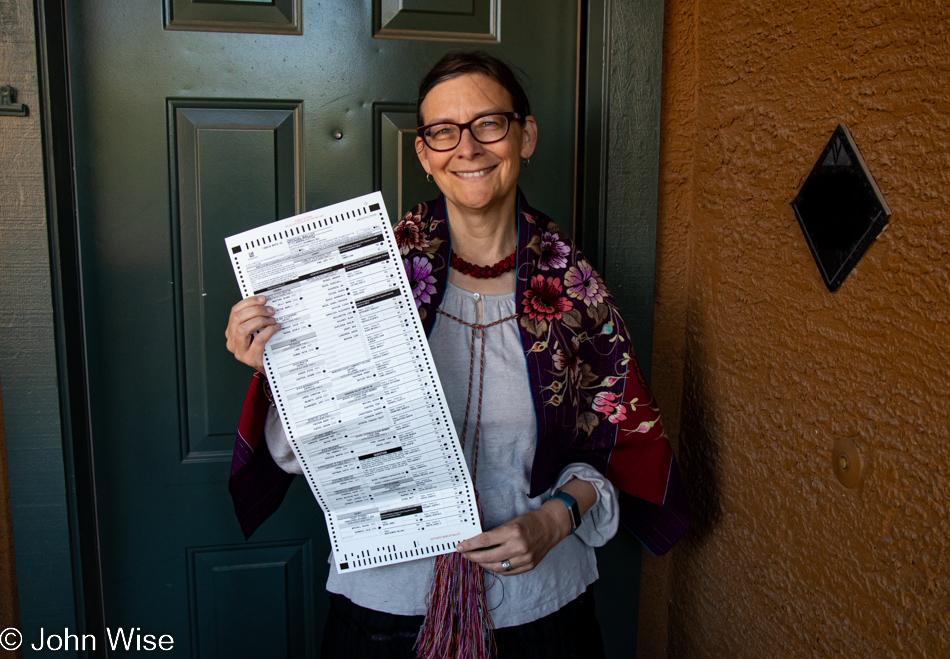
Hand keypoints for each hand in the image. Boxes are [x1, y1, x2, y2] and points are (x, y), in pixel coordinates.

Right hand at [225, 295, 281, 372]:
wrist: (269, 368)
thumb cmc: (263, 348)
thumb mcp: (256, 331)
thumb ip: (255, 319)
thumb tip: (265, 303)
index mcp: (231, 332)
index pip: (234, 311)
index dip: (248, 302)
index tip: (262, 299)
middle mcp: (232, 341)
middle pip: (237, 318)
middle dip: (255, 310)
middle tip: (270, 310)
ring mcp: (239, 351)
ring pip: (243, 329)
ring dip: (260, 320)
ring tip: (272, 320)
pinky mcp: (250, 359)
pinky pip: (258, 340)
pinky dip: (268, 331)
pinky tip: (276, 328)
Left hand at [456, 501, 571, 575]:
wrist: (551, 526)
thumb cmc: (530, 521)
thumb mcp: (511, 522)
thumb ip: (496, 534)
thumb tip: (477, 543)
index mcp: (513, 532)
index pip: (485, 541)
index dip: (470, 545)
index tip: (460, 546)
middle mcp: (519, 547)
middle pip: (489, 557)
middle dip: (473, 556)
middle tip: (465, 554)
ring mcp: (525, 559)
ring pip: (497, 567)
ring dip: (483, 564)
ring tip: (476, 559)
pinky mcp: (529, 566)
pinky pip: (507, 572)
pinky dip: (496, 569)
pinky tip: (490, 564)